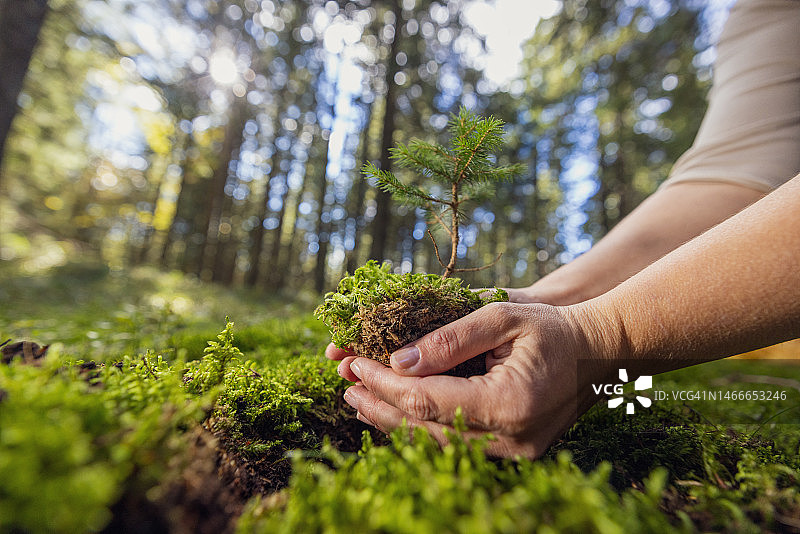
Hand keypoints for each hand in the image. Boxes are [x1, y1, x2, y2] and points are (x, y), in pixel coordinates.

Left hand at [326, 302, 615, 457]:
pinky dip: (422, 427)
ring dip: (395, 421)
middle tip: (345, 385)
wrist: (601, 352)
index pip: (426, 399)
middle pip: (425, 429)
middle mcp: (510, 438)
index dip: (383, 382)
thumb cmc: (554, 328)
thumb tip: (399, 360)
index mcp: (508, 402)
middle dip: (380, 405)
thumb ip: (450, 339)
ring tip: (359, 399)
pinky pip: (455, 444)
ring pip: (437, 443)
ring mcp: (514, 452)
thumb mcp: (503, 316)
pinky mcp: (515, 452)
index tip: (353, 362)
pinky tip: (398, 412)